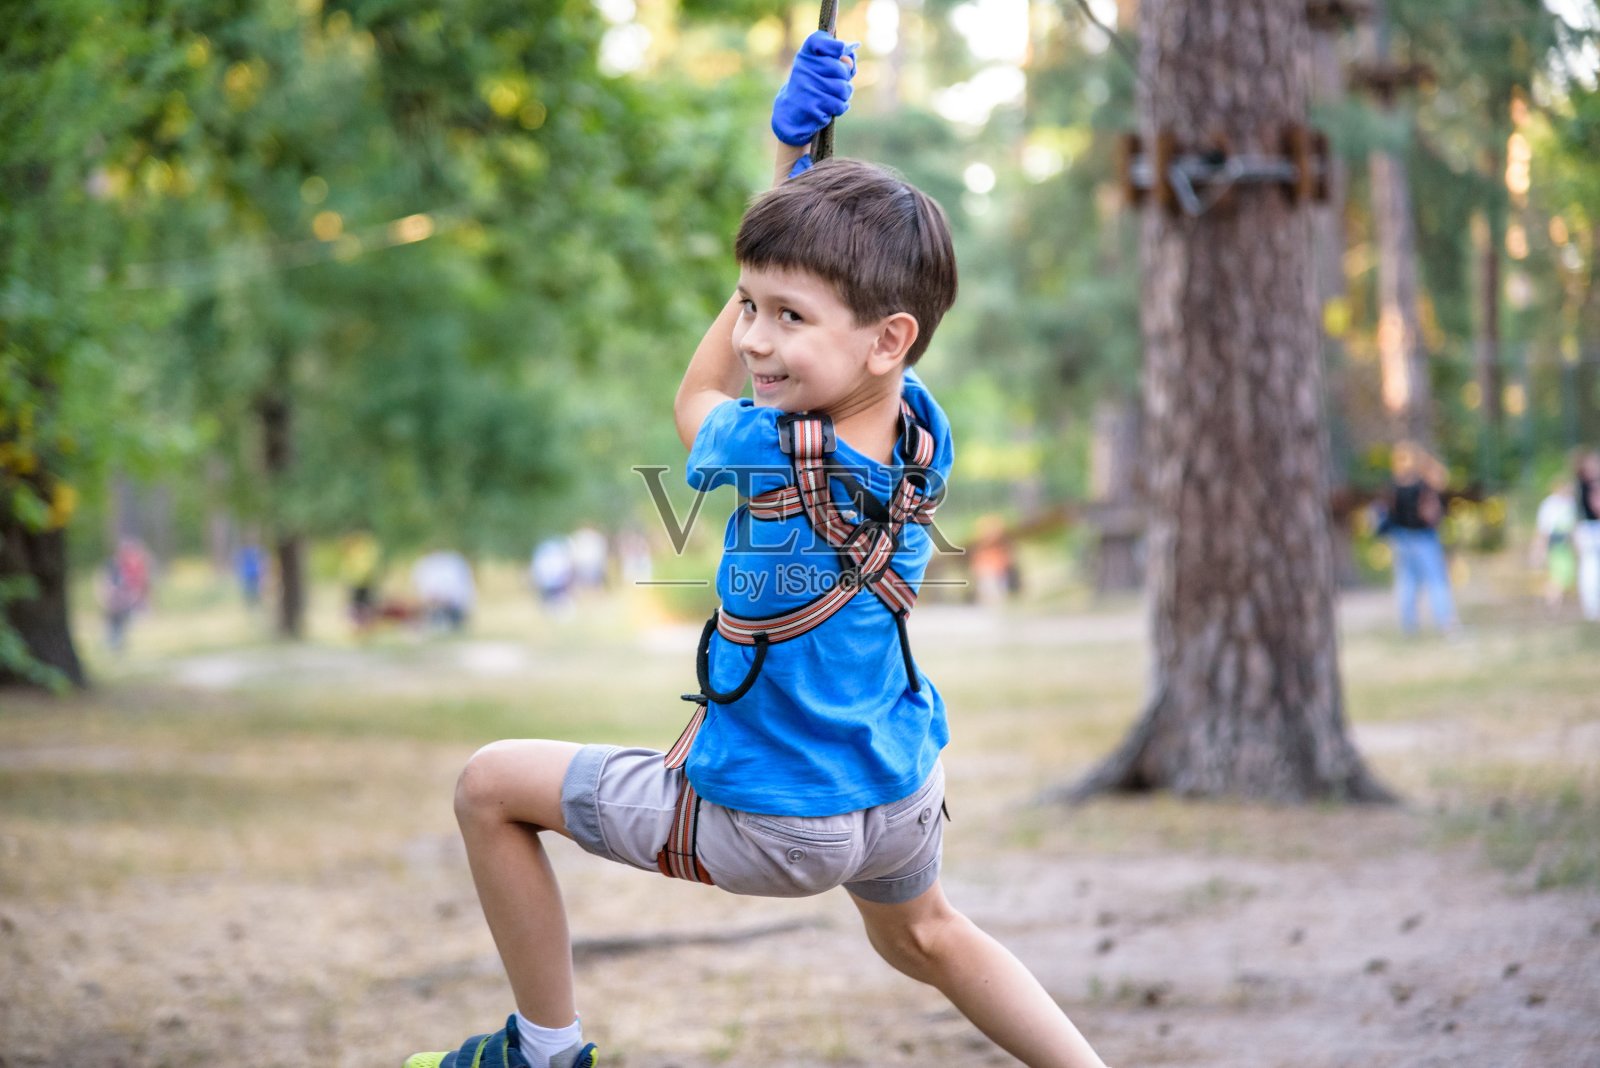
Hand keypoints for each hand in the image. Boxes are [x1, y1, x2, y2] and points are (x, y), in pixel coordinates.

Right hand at [771, 30, 857, 146]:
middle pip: (841, 68)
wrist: (792, 112)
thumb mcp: (824, 66)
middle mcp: (803, 68)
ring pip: (843, 88)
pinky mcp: (811, 106)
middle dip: (845, 78)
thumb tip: (849, 61)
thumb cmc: (814, 85)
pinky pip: (839, 104)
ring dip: (844, 95)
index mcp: (805, 54)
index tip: (839, 51)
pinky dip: (840, 107)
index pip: (820, 40)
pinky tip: (830, 107)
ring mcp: (806, 87)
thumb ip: (841, 59)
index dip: (836, 47)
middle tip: (835, 82)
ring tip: (833, 95)